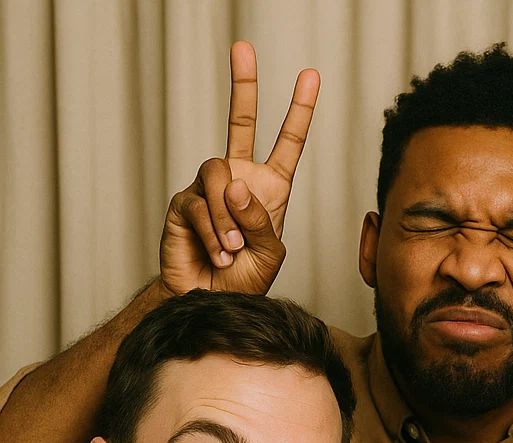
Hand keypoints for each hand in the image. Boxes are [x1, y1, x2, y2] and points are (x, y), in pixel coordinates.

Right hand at [159, 41, 319, 294]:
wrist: (211, 303)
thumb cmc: (244, 282)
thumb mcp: (269, 255)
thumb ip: (262, 221)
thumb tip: (236, 186)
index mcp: (269, 190)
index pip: (287, 144)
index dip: (299, 112)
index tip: (310, 77)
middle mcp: (238, 181)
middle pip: (239, 123)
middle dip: (243, 85)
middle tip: (244, 48)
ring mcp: (208, 189)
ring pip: (218, 175)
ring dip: (228, 217)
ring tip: (233, 248)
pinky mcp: (183, 203)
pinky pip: (199, 204)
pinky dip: (214, 233)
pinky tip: (219, 252)